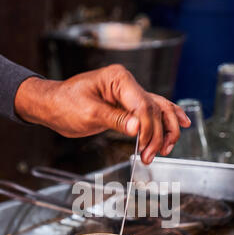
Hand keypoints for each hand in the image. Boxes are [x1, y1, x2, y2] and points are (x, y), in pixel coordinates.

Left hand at [15, 64, 190, 163]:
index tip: (145, 147)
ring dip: (166, 130)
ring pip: (159, 110)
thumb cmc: (64, 104)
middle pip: (155, 108)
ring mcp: (129, 94)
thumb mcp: (88, 113)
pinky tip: (182, 124)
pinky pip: (151, 112)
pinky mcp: (127, 106)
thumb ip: (115, 119)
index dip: (148, 128)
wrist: (52, 106)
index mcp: (119, 79)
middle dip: (157, 134)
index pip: (144, 105)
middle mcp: (127, 84)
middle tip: (152, 155)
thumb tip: (138, 127)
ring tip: (167, 149)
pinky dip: (165, 120)